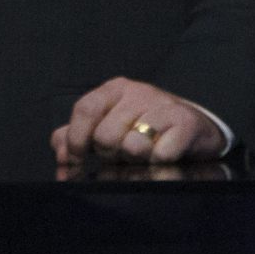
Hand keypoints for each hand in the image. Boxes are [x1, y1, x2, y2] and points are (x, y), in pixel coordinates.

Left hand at [51, 77, 225, 165]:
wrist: (194, 127)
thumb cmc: (145, 128)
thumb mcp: (109, 125)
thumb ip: (78, 135)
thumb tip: (60, 153)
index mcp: (115, 89)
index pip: (84, 110)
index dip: (76, 140)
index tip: (75, 162)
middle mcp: (138, 92)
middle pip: (105, 135)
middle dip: (109, 154)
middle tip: (120, 155)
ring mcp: (163, 106)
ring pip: (132, 146)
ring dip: (134, 160)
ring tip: (142, 156)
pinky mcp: (185, 123)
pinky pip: (160, 155)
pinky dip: (158, 164)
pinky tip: (162, 158)